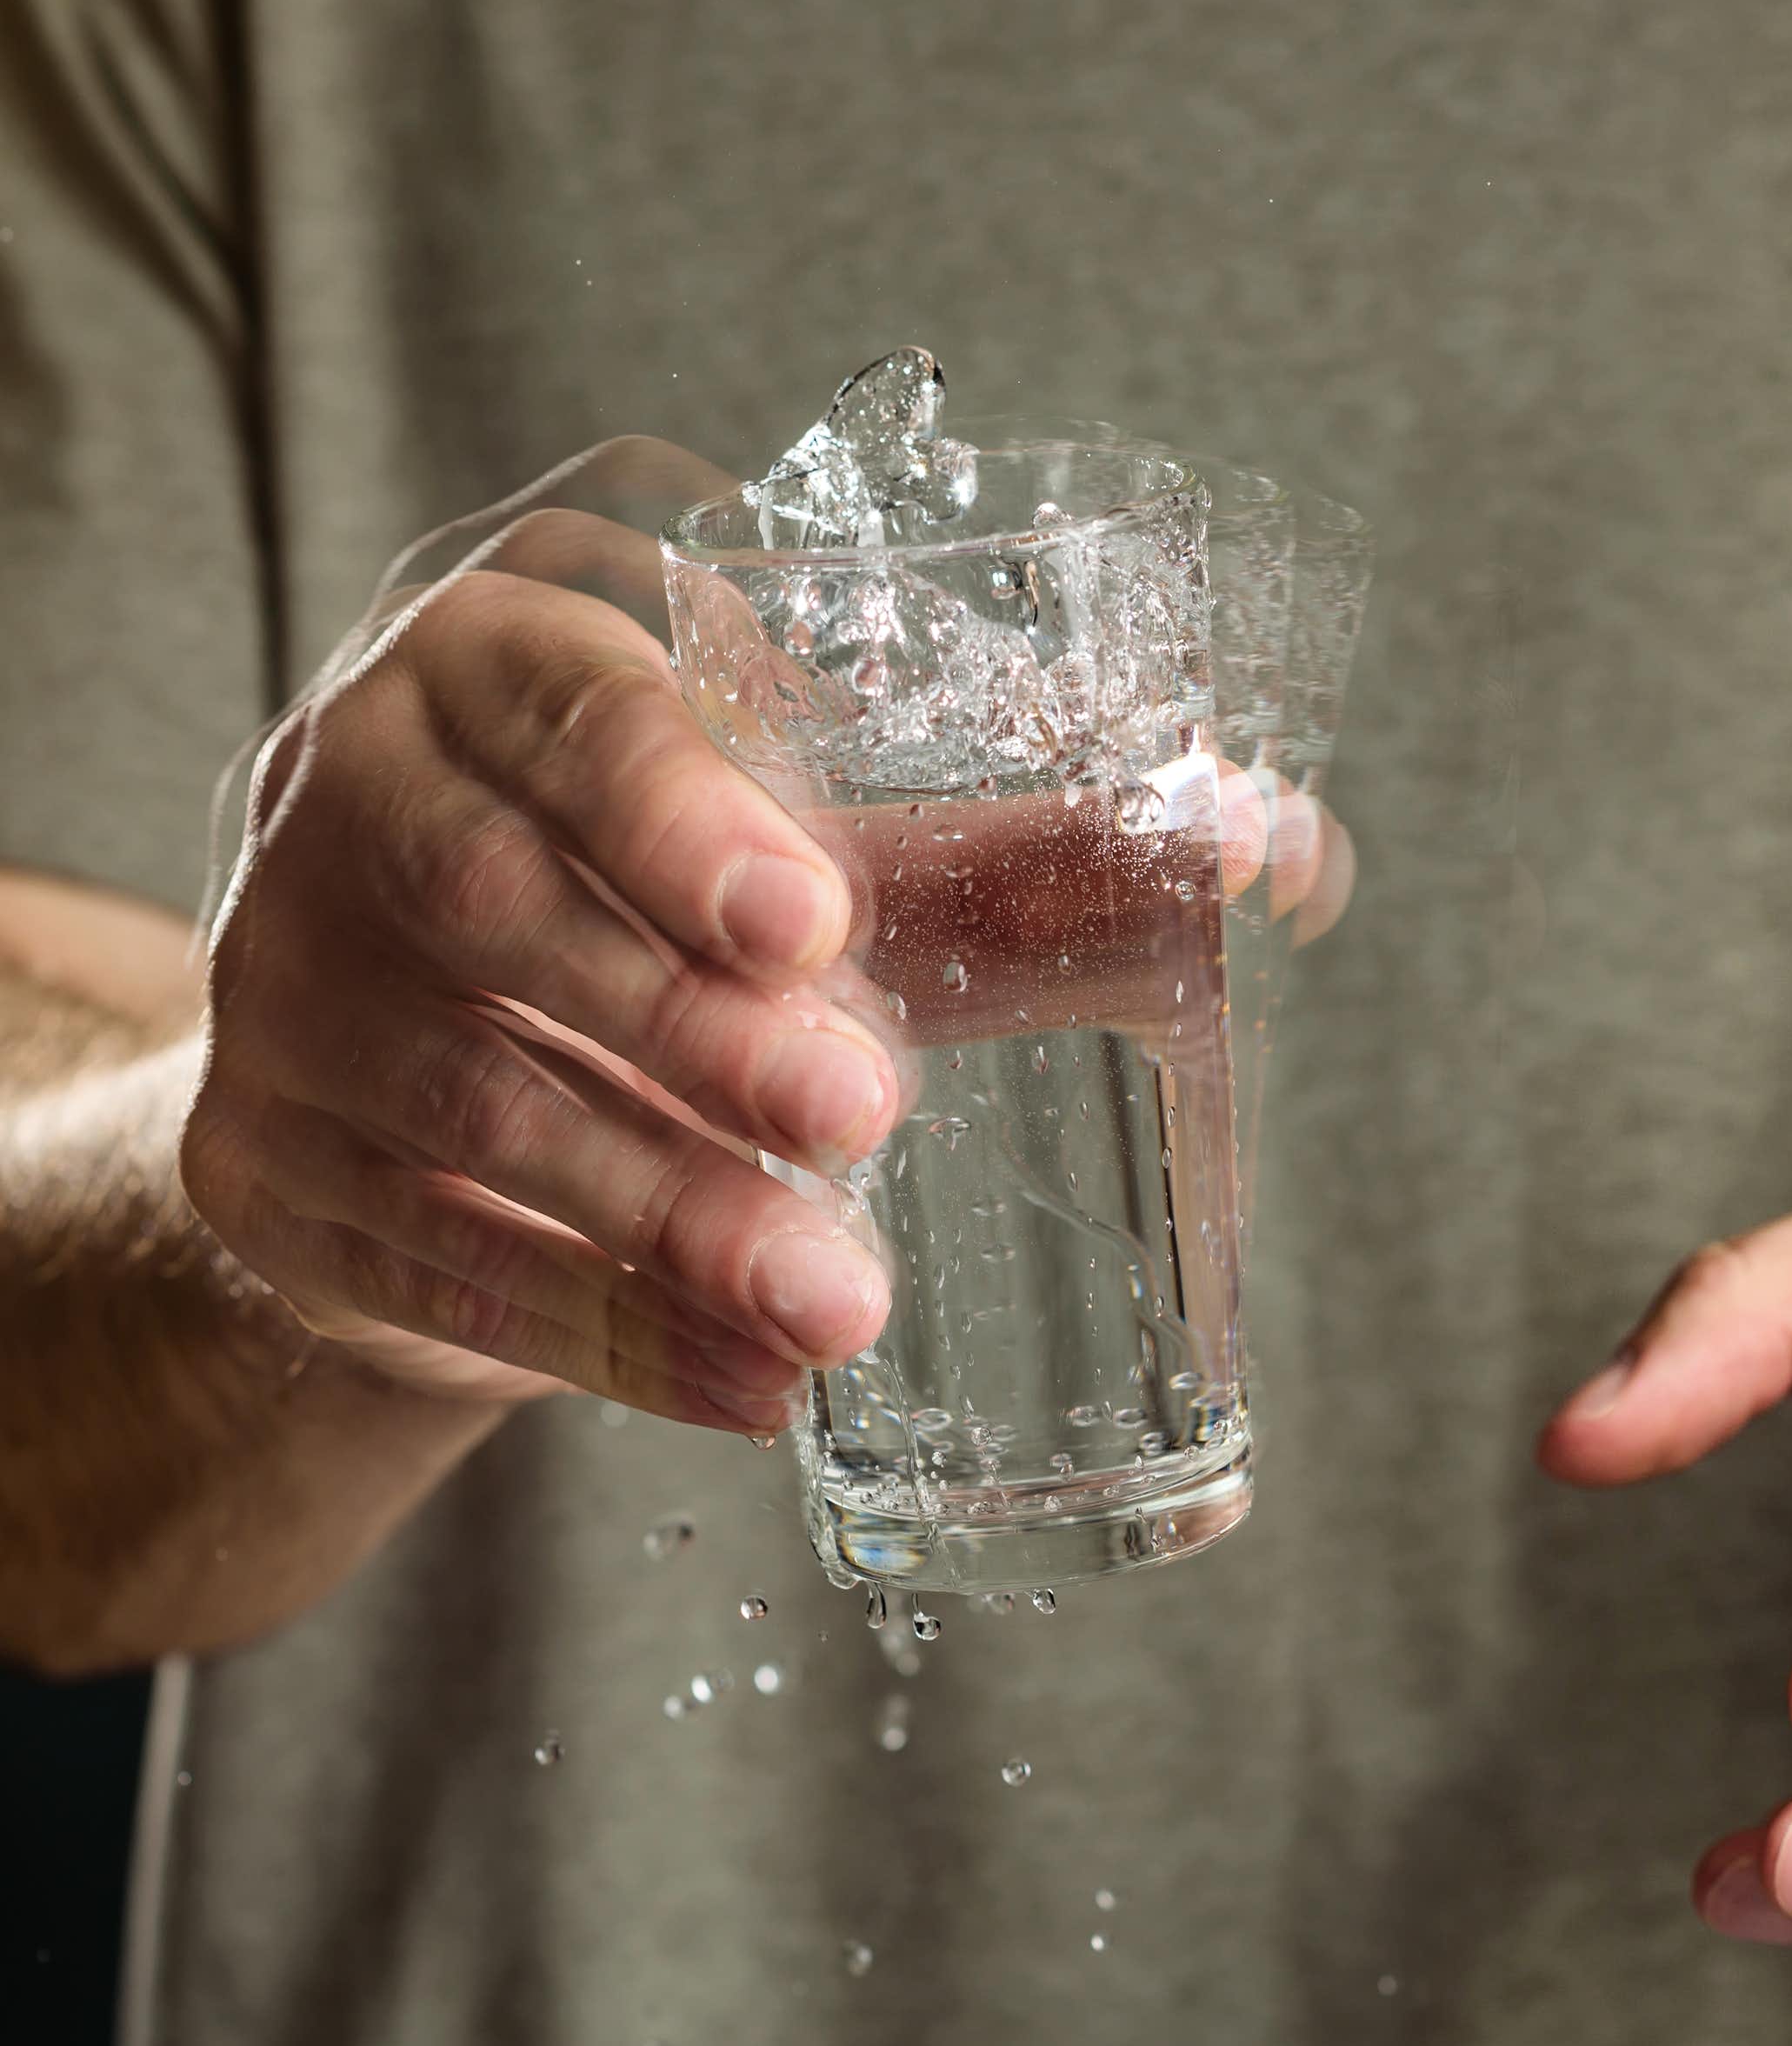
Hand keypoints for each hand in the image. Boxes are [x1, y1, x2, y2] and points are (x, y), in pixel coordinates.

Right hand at [183, 437, 1352, 1437]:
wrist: (419, 1030)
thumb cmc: (657, 889)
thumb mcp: (802, 835)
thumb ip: (1010, 846)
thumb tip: (1279, 851)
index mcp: (501, 662)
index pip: (572, 704)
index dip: (679, 809)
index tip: (812, 921)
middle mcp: (356, 796)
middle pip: (498, 902)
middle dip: (686, 1026)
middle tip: (859, 1115)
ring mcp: (281, 983)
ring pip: (464, 1101)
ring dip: (659, 1215)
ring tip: (833, 1304)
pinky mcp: (259, 1159)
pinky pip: (426, 1256)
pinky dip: (599, 1333)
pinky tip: (748, 1383)